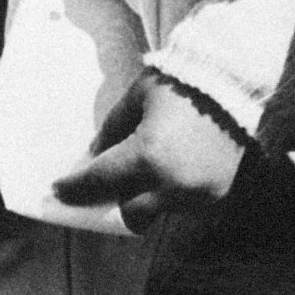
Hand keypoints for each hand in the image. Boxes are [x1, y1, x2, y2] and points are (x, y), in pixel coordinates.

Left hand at [51, 72, 243, 229]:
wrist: (236, 81)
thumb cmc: (183, 82)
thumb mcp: (139, 96)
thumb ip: (113, 128)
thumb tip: (96, 154)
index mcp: (147, 156)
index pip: (99, 181)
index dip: (74, 187)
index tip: (58, 189)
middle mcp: (170, 185)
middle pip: (128, 213)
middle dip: (113, 202)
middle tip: (105, 188)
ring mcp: (196, 195)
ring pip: (159, 211)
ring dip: (147, 197)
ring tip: (147, 173)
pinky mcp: (217, 195)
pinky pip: (185, 204)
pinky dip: (174, 193)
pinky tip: (175, 169)